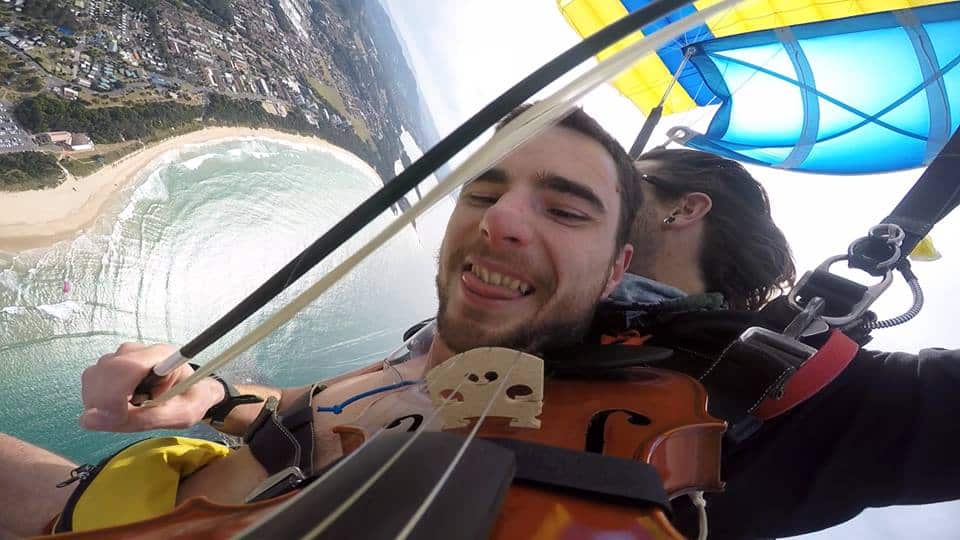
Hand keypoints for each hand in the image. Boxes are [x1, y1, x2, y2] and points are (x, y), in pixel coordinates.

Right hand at [79, 343, 224, 431]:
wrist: (193, 391)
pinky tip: (122, 406)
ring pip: (93, 379)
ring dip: (105, 404)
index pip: (126, 367)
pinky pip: (90, 386)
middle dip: (107, 404)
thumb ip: (140, 420)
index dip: (115, 396)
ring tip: (133, 409)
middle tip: (129, 417)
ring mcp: (119, 357)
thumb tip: (86, 421)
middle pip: (103, 372)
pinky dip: (101, 403)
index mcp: (162, 355)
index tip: (121, 417)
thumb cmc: (191, 399)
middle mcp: (137, 351)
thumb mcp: (181, 415)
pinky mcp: (107, 368)